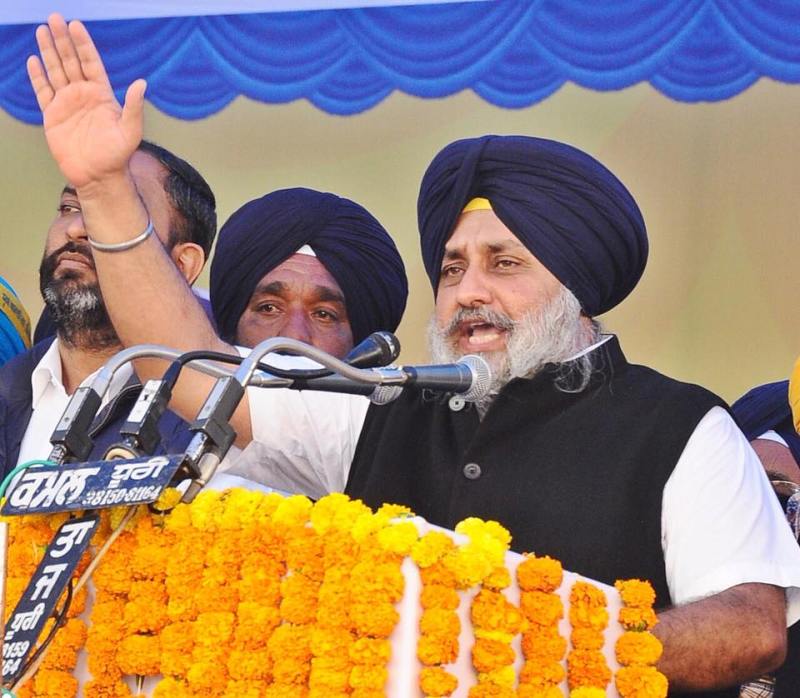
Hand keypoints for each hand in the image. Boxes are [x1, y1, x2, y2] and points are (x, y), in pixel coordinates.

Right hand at [27, 14, 145, 188]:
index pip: (91, 63)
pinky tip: (33, 60)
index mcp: (102, 94)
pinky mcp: (53, 115)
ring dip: (48, 51)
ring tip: (41, 30)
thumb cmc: (118, 155)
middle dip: (62, 39)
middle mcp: (83, 94)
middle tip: (54, 17)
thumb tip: (142, 83)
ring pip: (55, 71)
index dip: (83, 44)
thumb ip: (134, 107)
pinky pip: (43, 91)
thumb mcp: (130, 131)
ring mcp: (67, 103)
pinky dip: (37, 77)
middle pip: (70, 61)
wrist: (98, 176)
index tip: (75, 25)